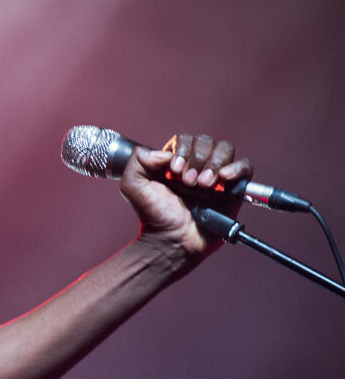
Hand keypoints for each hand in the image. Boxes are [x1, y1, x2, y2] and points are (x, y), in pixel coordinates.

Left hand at [121, 133, 252, 262]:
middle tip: (188, 181)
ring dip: (214, 164)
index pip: (185, 140)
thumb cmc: (154, 215)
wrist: (171, 239)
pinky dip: (237, 167)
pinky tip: (224, 178)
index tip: (173, 171)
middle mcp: (197, 164)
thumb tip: (165, 152)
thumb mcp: (133, 185)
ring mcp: (217, 175)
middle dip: (196, 159)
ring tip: (203, 185)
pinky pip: (245, 166)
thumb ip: (138, 160)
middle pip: (206, 142)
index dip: (182, 150)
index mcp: (176, 161)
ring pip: (225, 149)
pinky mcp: (234, 187)